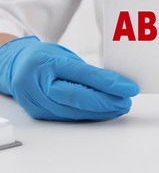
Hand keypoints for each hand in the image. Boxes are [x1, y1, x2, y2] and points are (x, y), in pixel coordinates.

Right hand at [0, 36, 138, 120]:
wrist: (16, 67)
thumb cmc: (44, 58)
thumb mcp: (65, 56)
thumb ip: (86, 71)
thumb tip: (115, 84)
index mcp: (47, 63)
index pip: (84, 75)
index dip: (109, 83)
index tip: (129, 88)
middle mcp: (40, 83)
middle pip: (78, 98)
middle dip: (107, 102)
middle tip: (127, 101)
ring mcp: (37, 101)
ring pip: (74, 111)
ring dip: (101, 112)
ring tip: (120, 107)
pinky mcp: (40, 113)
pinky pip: (69, 116)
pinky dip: (88, 115)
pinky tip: (103, 112)